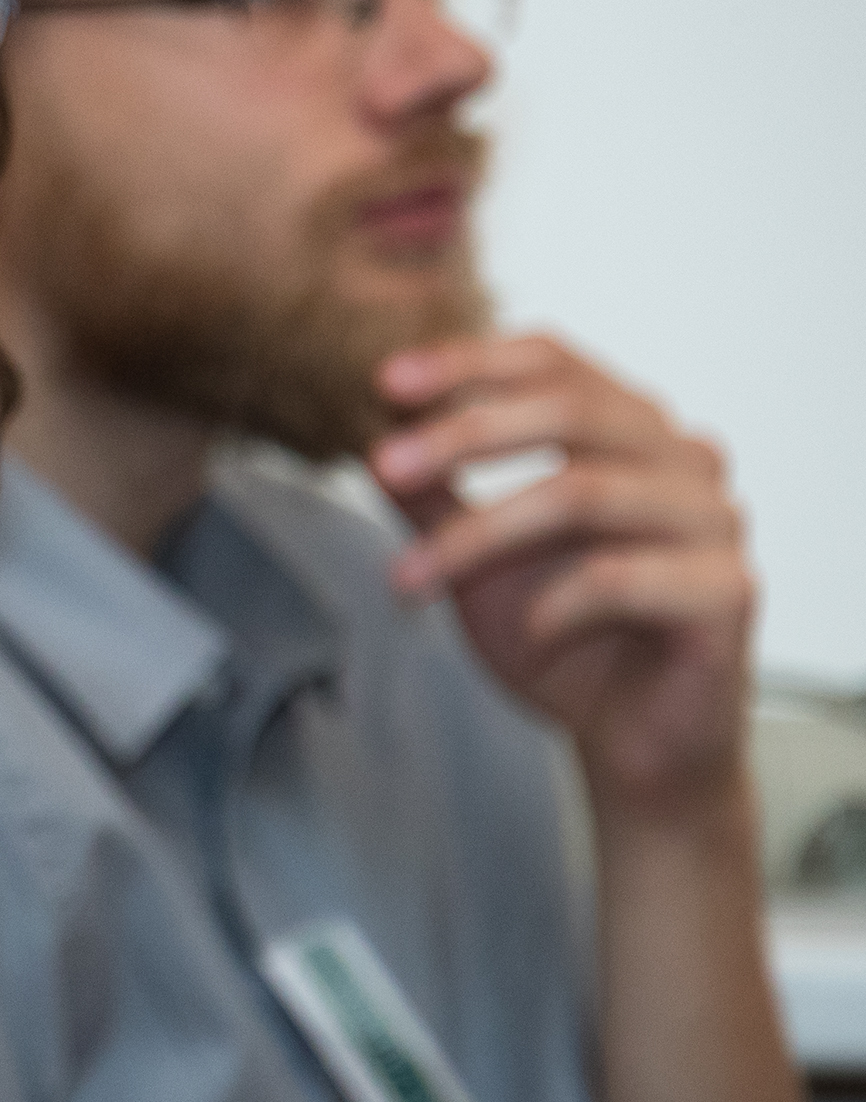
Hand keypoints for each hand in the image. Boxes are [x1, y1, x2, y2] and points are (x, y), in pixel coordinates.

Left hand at [369, 334, 752, 820]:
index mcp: (629, 430)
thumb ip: (433, 499)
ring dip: (480, 533)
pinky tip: (527, 631)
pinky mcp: (728, 593)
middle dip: (463, 435)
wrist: (623, 741)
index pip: (555, 360)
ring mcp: (715, 521)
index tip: (387, 384)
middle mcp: (684, 459)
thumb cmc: (556, 636)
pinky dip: (554, 602)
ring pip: (586, 492)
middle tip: (382, 466)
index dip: (470, 361)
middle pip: (573, 410)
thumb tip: (373, 441)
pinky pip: (623, 576)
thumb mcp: (472, 560)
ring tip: (410, 577)